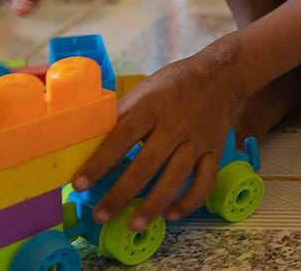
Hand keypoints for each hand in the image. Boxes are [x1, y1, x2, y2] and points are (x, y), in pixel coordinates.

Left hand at [71, 44, 245, 231]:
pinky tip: (171, 214)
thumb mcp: (145, 90)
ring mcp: (197, 141)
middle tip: (101, 215)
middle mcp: (175, 126)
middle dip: (122, 193)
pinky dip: (190, 201)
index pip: (122, 137)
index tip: (79, 183)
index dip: (100, 162)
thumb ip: (122, 114)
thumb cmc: (175, 84)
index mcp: (152, 107)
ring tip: (133, 225)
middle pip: (146, 164)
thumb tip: (91, 138)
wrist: (221, 75)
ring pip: (175, 178)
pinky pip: (205, 182)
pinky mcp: (215, 152)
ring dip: (153, 204)